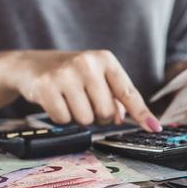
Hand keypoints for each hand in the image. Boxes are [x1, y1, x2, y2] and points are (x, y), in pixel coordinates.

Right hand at [5, 50, 161, 131]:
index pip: (128, 92)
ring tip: (71, 100)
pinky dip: (61, 117)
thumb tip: (123, 119)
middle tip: (88, 104)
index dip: (142, 113)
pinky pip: (64, 119)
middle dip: (99, 116)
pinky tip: (56, 101)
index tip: (155, 128)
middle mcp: (88, 63)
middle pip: (107, 112)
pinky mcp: (46, 86)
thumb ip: (114, 97)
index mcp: (105, 59)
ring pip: (86, 119)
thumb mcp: (97, 78)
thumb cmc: (72, 74)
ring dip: (80, 117)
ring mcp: (66, 73)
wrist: (31, 64)